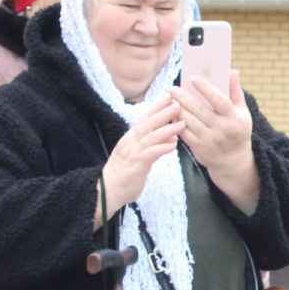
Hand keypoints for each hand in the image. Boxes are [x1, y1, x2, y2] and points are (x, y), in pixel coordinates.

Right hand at [101, 98, 185, 217]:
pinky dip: (162, 148)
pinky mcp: (136, 166)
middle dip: (163, 113)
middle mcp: (130, 142)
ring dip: (167, 130)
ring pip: (151, 137)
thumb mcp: (137, 155)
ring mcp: (132, 153)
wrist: (106, 190)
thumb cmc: (123, 173)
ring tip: (182, 124)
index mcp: (130, 138)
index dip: (156, 108)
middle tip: (177, 104)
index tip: (169, 98)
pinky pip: (150, 154)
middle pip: (148, 124)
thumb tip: (171, 137)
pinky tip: (173, 145)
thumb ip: (152, 145)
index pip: (144, 119)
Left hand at [172, 71, 259, 212]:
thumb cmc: (237, 130)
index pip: (219, 100)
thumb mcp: (243, 112)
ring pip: (189, 121)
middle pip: (199, 110)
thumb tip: (233, 71)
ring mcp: (210, 140)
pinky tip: (171, 115)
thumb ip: (236, 91)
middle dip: (184, 98)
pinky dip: (176, 123)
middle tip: (172, 88)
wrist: (233, 160)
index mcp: (234, 117)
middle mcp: (222, 129)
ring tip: (169, 100)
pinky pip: (184, 133)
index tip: (192, 78)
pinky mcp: (199, 148)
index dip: (205, 89)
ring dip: (177, 110)